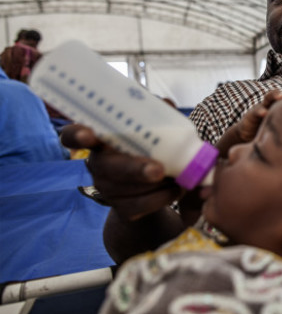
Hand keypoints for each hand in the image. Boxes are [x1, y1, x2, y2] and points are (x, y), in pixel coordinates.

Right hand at [60, 124, 181, 220]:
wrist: (156, 184)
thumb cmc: (150, 147)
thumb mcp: (152, 127)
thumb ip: (157, 112)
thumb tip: (166, 104)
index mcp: (100, 139)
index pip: (72, 135)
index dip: (76, 135)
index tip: (88, 135)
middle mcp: (98, 164)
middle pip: (109, 168)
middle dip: (134, 169)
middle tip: (158, 169)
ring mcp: (108, 189)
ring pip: (131, 189)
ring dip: (159, 183)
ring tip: (178, 174)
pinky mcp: (123, 209)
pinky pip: (144, 205)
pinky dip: (165, 196)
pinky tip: (176, 187)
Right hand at [236, 88, 281, 141]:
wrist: (247, 138)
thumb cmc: (269, 134)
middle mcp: (273, 105)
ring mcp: (262, 108)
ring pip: (268, 98)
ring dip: (275, 95)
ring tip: (281, 96)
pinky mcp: (251, 116)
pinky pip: (255, 112)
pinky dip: (260, 111)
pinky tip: (264, 113)